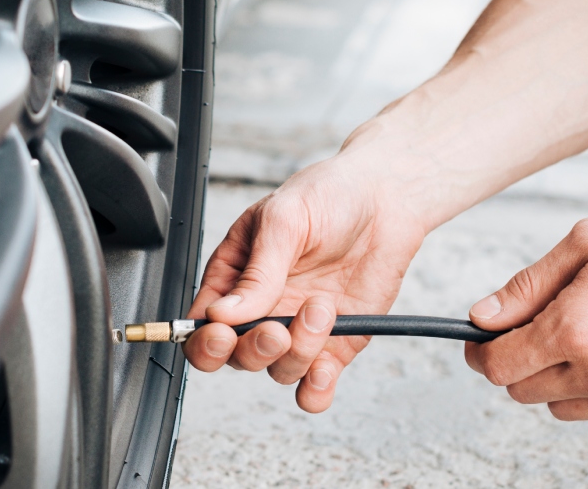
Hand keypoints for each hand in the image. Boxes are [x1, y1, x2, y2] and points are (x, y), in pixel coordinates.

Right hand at [182, 150, 426, 411]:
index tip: (223, 333)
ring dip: (298, 352)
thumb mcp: (284, 220)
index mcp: (235, 276)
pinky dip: (315, 390)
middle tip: (277, 328)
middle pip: (236, 356)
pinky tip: (324, 370)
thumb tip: (222, 313)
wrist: (386, 200)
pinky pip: (314, 386)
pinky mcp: (334, 344)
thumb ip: (256, 271)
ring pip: (277, 370)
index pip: (201, 324)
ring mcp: (297, 329)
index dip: (205, 340)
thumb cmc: (329, 195)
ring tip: (322, 309)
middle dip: (254, 349)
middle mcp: (263, 308)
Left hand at [463, 206, 587, 425]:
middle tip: (535, 327)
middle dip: (518, 360)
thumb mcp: (585, 243)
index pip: (499, 364)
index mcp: (575, 329)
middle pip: (523, 390)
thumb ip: (527, 286)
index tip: (481, 340)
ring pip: (561, 408)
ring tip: (583, 334)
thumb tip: (484, 315)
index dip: (481, 351)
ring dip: (556, 378)